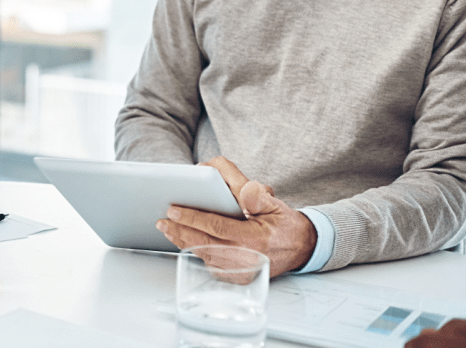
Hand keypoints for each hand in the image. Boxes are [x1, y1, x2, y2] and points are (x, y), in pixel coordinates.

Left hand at [155, 156, 317, 276]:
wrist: (303, 248)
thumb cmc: (284, 223)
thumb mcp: (274, 203)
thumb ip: (256, 193)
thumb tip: (239, 187)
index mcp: (255, 239)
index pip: (216, 227)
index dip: (192, 217)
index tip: (173, 209)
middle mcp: (247, 258)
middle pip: (204, 244)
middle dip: (179, 231)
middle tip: (162, 220)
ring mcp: (242, 271)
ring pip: (204, 256)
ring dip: (183, 242)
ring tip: (168, 228)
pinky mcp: (238, 277)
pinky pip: (211, 265)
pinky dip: (196, 252)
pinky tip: (184, 241)